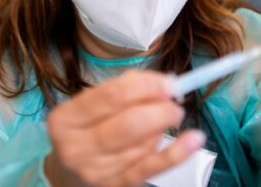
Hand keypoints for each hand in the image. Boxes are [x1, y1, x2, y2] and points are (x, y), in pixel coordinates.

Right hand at [44, 70, 205, 185]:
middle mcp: (76, 147)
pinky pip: (151, 169)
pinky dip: (177, 153)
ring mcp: (95, 171)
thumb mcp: (90, 104)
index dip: (147, 86)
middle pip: (130, 123)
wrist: (68, 173)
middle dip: (161, 110)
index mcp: (65, 118)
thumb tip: (164, 83)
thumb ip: (123, 89)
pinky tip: (194, 139)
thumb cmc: (85, 129)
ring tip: (162, 122)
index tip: (170, 83)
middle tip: (175, 104)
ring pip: (143, 144)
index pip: (112, 95)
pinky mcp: (114, 186)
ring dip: (162, 128)